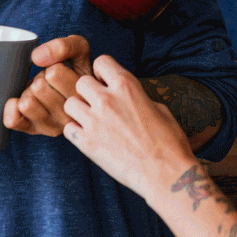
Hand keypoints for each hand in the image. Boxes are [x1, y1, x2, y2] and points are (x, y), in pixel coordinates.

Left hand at [3, 35, 93, 135]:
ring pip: (26, 104)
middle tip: (50, 83)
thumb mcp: (79, 50)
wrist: (69, 89)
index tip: (62, 73)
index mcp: (85, 97)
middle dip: (40, 79)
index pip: (54, 74)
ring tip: (40, 93)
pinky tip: (22, 101)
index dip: (54, 67)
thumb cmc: (74, 70)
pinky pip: (13, 120)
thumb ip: (64, 46)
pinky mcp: (34, 131)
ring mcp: (53, 127)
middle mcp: (71, 117)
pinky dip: (12, 107)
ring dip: (28, 92)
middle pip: (38, 87)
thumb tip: (37, 57)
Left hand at [61, 54, 195, 203]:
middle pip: (80, 82)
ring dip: (79, 110)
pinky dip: (76, 131)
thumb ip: (135, 96)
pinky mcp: (87, 144)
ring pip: (69, 104)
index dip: (103, 72)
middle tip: (98, 104)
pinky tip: (90, 136)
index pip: (101, 62)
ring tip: (92, 120)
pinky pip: (68, 128)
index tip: (107, 82)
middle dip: (88, 91)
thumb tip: (124, 95)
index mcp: (127, 86)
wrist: (166, 174)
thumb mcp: (158, 108)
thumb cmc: (169, 142)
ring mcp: (94, 122)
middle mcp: (107, 100)